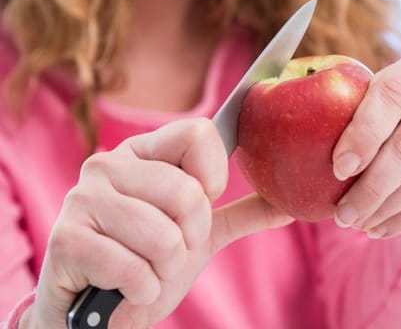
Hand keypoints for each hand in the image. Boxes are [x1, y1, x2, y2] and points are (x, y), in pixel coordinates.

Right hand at [23, 118, 292, 327]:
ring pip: (165, 236)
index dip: (213, 176)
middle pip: (189, 192)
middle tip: (168, 248)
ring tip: (145, 268)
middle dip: (191, 237)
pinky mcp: (66, 240)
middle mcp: (108, 164)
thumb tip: (291, 205)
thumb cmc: (148, 261)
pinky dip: (141, 290)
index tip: (202, 203)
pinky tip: (125, 288)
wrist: (100, 312)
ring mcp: (82, 199)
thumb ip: (240, 213)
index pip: (199, 133)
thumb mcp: (200, 235)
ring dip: (166, 268)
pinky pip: (134, 269)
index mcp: (141, 152)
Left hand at [332, 50, 400, 238]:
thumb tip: (294, 144)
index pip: (392, 95)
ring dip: (387, 206)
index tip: (338, 169)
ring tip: (356, 224)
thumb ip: (359, 107)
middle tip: (342, 214)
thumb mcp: (392, 92)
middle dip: (372, 185)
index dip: (363, 133)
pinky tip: (381, 228)